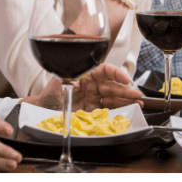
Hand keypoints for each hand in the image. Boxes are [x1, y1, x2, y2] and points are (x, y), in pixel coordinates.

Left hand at [25, 64, 142, 112]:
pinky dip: (119, 110)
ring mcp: (94, 98)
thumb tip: (76, 80)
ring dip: (126, 100)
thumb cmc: (49, 94)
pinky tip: (128, 111)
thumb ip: (69, 80)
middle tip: (137, 95)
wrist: (43, 110)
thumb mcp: (58, 84)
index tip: (124, 79)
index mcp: (85, 75)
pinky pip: (108, 109)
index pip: (104, 70)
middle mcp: (92, 85)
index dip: (116, 73)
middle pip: (112, 85)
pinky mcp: (93, 110)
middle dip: (125, 90)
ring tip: (138, 104)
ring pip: (113, 98)